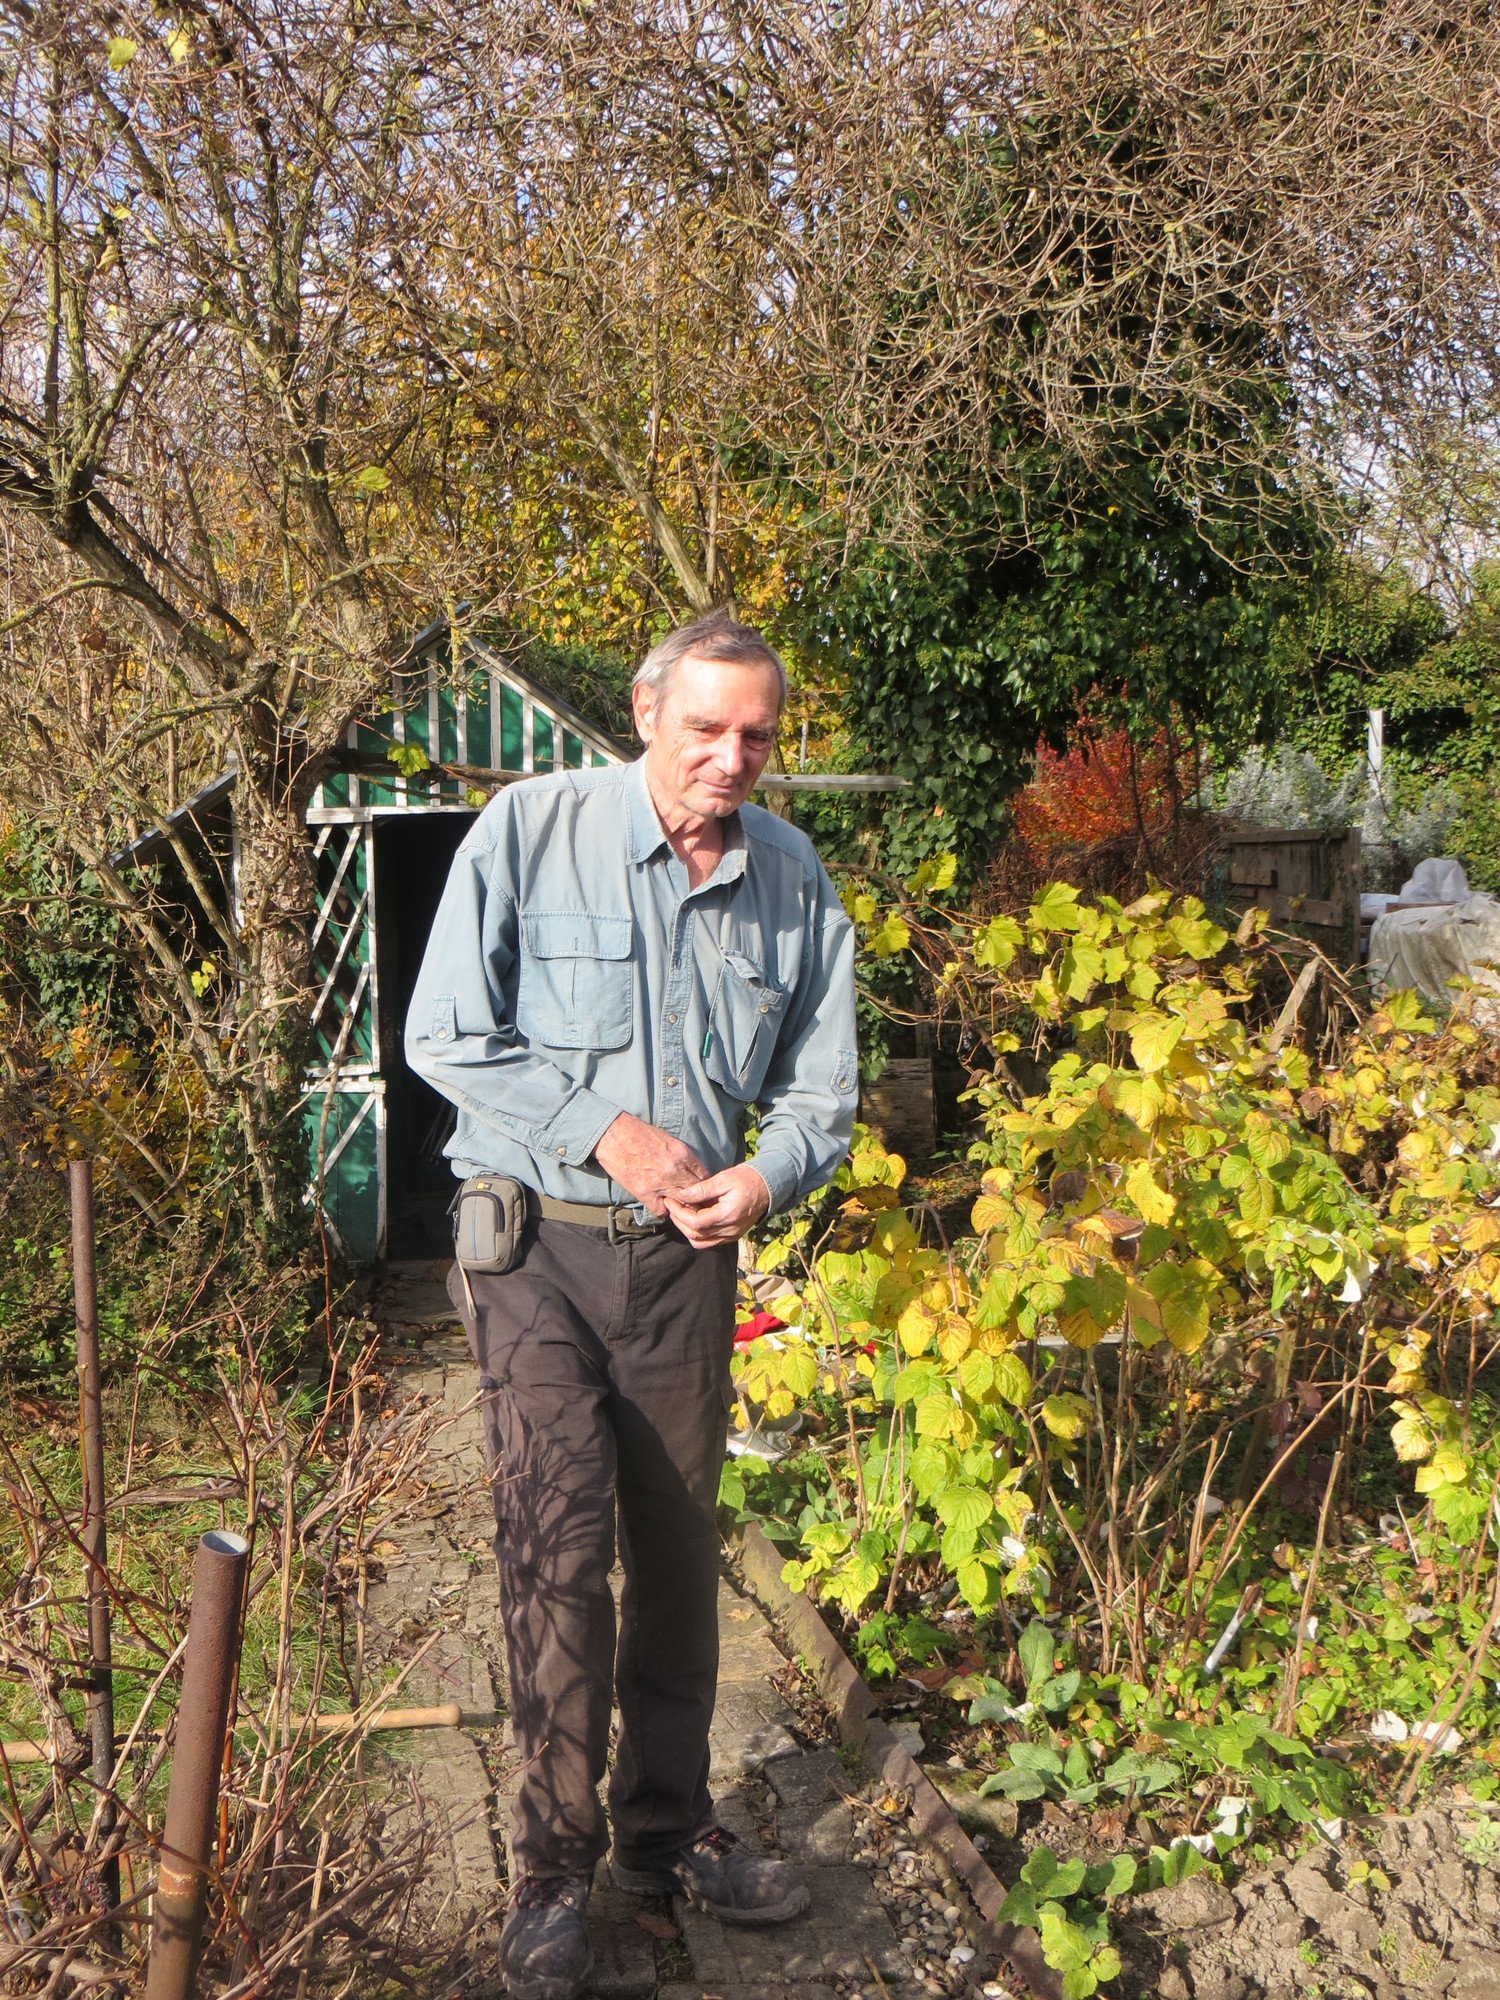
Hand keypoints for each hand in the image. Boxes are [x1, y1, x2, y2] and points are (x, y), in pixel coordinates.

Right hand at [592, 1111, 707, 1216]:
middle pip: (696, 1192)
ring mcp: (660, 1183)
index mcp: (682, 1153)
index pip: (704, 1176)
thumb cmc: (639, 1133)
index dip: (704, 1185)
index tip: (702, 1190)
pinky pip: (661, 1211)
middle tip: (694, 1202)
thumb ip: (682, 1156)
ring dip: (680, 1206)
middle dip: (696, 1198)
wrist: (613, 1134)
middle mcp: (675, 1169)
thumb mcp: (668, 1139)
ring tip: (678, 1206)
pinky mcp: (644, 1193)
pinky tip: (661, 1206)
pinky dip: (662, 1211)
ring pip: (681, 1204)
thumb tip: (691, 1170)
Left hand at [664, 1165, 770, 1247]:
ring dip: (686, 1230)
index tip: (670, 1200)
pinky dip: (697, 1233)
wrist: (768, 1187)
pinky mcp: (732, 1236)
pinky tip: (692, 1218)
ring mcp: (731, 1235)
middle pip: (695, 1235)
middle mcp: (729, 1230)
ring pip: (700, 1242)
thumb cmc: (746, 1179)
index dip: (679, 1213)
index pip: (695, 1223)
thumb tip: (681, 1195)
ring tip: (680, 1213)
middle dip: (679, 1221)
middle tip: (671, 1206)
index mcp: (728, 1215)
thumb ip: (702, 1189)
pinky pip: (709, 1241)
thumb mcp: (723, 1179)